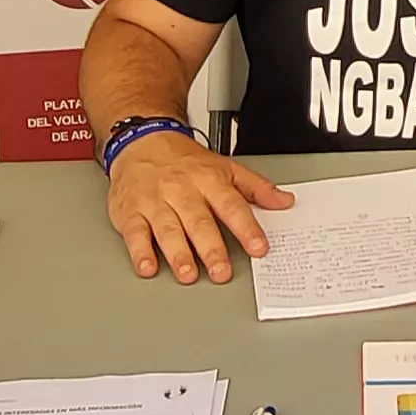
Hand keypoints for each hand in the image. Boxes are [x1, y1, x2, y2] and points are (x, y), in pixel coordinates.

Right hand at [104, 133, 293, 283]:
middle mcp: (182, 190)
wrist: (141, 140)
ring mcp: (155, 201)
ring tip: (188, 273)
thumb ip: (255, 187)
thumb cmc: (184, 160)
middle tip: (221, 271)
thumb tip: (284, 202)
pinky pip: (135, 232)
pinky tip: (148, 266)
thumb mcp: (224, 167)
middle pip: (198, 221)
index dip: (246, 228)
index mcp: (208, 180)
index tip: (258, 247)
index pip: (231, 205)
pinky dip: (140, 251)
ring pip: (168, 229)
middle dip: (211, 248)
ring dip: (178, 253)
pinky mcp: (130, 211)